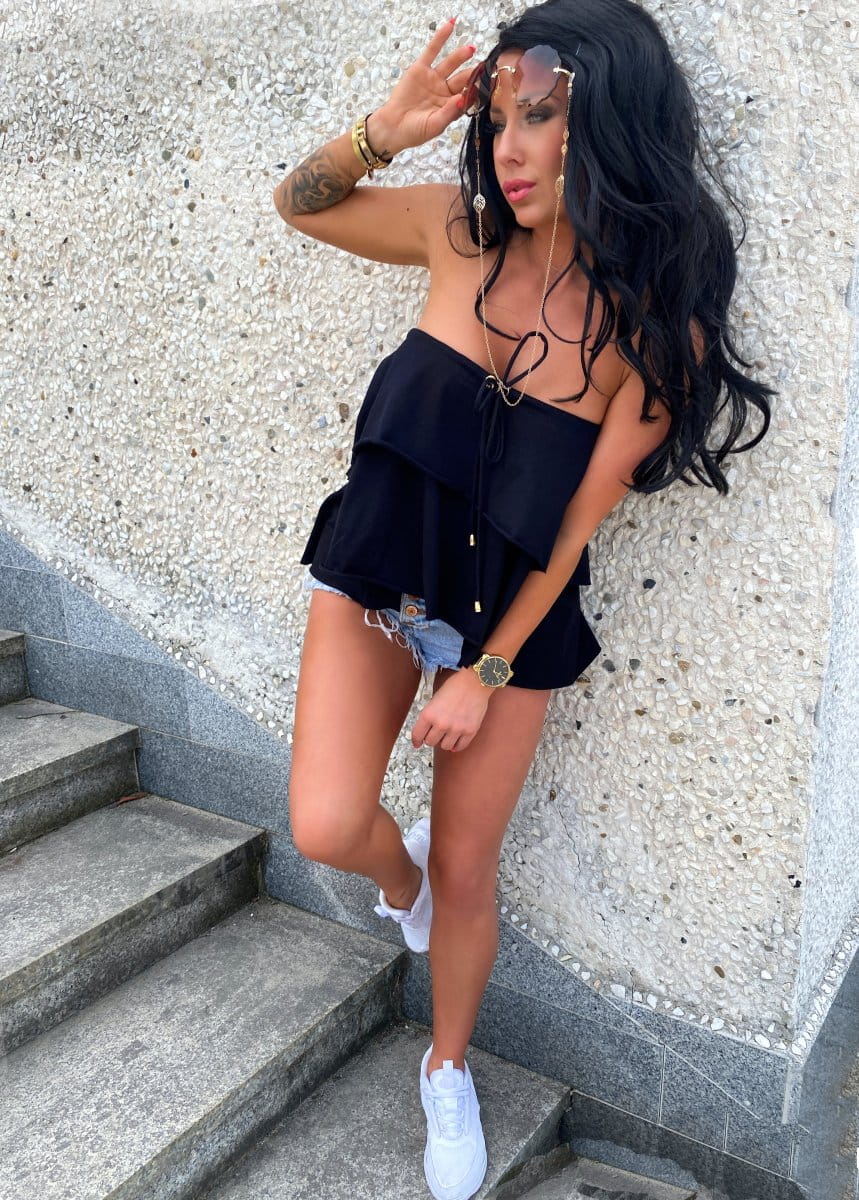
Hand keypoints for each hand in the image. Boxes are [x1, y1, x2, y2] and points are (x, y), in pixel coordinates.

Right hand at [372, 19, 476, 153]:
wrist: (392, 127)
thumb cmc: (414, 131)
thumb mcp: (434, 126)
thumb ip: (449, 112)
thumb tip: (462, 99)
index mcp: (452, 106)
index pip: (468, 95)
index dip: (477, 89)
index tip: (488, 84)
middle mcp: (445, 91)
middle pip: (462, 78)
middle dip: (473, 72)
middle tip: (485, 66)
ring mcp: (434, 79)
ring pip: (450, 63)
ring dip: (461, 55)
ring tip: (471, 49)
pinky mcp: (421, 69)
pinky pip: (432, 50)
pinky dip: (441, 38)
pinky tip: (450, 25)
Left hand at [411, 667, 491, 752]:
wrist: (474, 682)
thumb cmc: (454, 686)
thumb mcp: (434, 700)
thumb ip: (429, 715)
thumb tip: (426, 731)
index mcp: (428, 714)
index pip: (417, 735)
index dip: (416, 741)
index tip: (417, 743)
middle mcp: (441, 724)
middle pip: (430, 742)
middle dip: (431, 738)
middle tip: (435, 734)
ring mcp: (456, 729)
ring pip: (445, 746)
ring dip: (444, 742)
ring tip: (447, 735)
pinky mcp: (470, 731)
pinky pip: (460, 746)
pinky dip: (457, 745)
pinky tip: (456, 741)